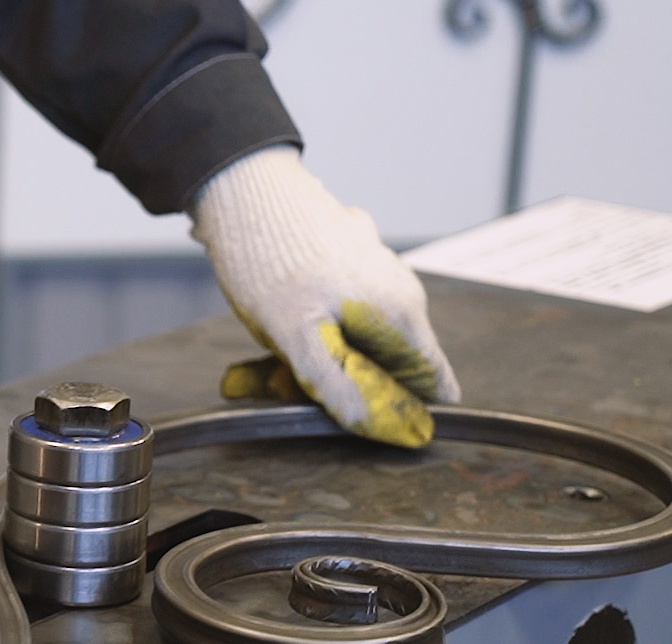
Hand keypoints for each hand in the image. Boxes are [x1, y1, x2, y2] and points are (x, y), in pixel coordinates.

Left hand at [189, 146, 459, 447]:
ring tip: (262, 360)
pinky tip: (268, 327)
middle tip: (281, 381)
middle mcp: (400, 291)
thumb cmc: (270, 261)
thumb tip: (387, 425)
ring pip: (352, 341)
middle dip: (337, 384)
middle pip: (384, 366)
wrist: (240, 190)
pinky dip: (301, 331)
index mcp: (403, 311)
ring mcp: (375, 273)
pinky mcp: (348, 263)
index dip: (395, 410)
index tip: (346, 415)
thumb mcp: (298, 336)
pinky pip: (332, 316)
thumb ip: (341, 382)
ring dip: (309, 360)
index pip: (432, 384)